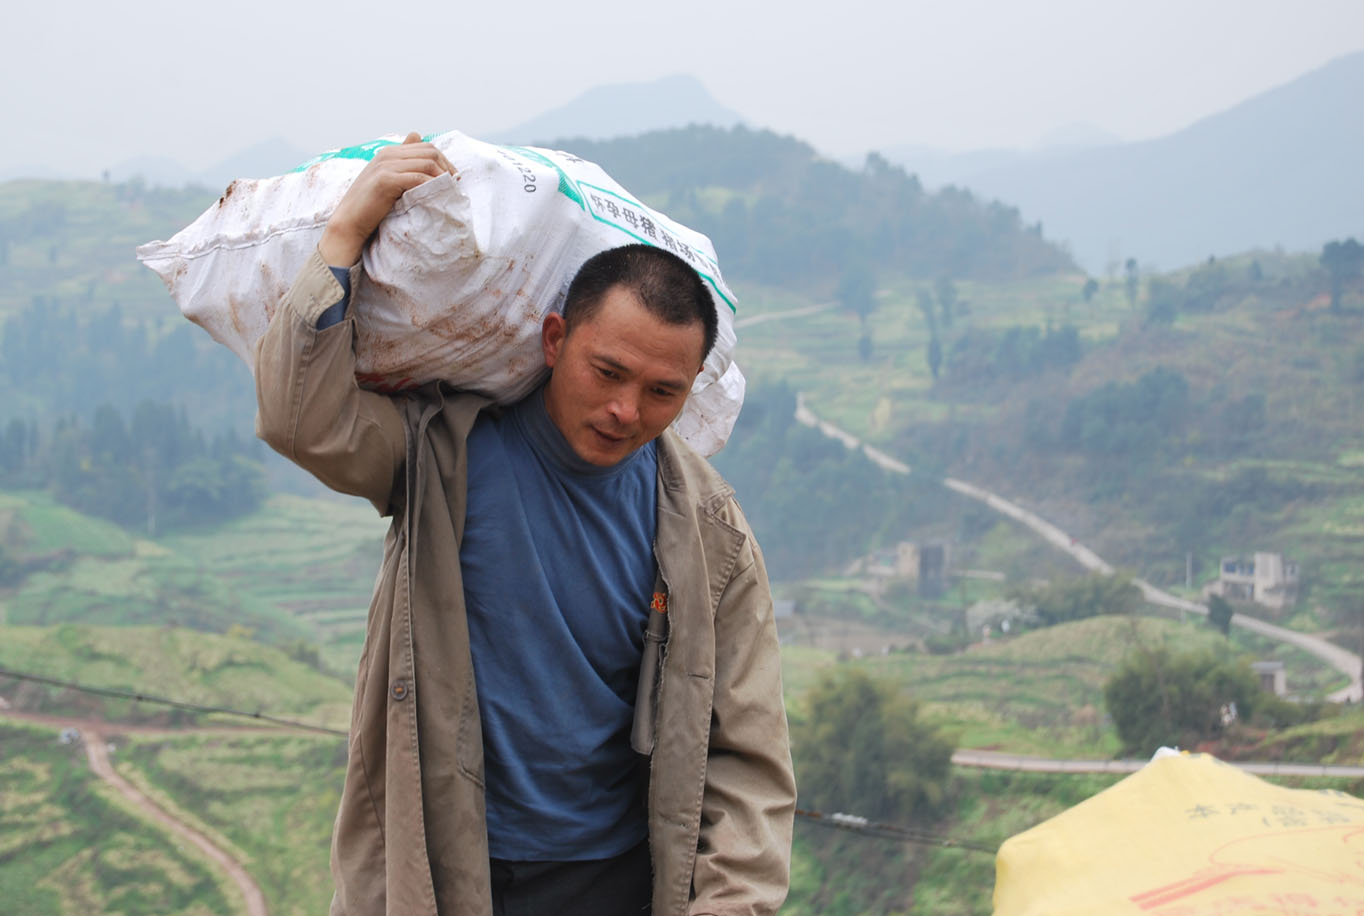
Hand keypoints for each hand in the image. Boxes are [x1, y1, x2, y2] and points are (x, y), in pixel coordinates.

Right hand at [318, 132, 454, 266]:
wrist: (349, 222)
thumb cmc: (371, 207)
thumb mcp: (389, 183)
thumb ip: (404, 171)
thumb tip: (423, 166)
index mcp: (389, 153)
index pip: (425, 146)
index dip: (444, 161)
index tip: (453, 178)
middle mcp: (388, 154)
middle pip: (429, 151)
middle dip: (447, 167)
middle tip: (455, 185)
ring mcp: (386, 165)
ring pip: (426, 162)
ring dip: (442, 176)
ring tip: (450, 191)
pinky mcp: (385, 180)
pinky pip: (418, 177)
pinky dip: (432, 185)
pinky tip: (438, 195)